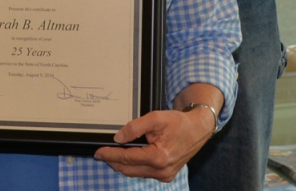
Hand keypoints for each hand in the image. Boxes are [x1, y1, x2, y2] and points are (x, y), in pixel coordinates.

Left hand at [93, 105, 213, 180]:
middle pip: (129, 170)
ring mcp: (165, 175)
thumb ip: (134, 128)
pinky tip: (127, 158)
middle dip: (113, 162)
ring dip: (122, 166)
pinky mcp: (167, 175)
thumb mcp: (155, 118)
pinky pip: (144, 173)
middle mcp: (162, 171)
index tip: (98, 152)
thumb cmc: (178, 123)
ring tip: (110, 155)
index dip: (110, 155)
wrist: (197, 130)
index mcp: (158, 157)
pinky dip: (133, 167)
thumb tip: (118, 138)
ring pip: (136, 173)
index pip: (127, 158)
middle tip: (100, 154)